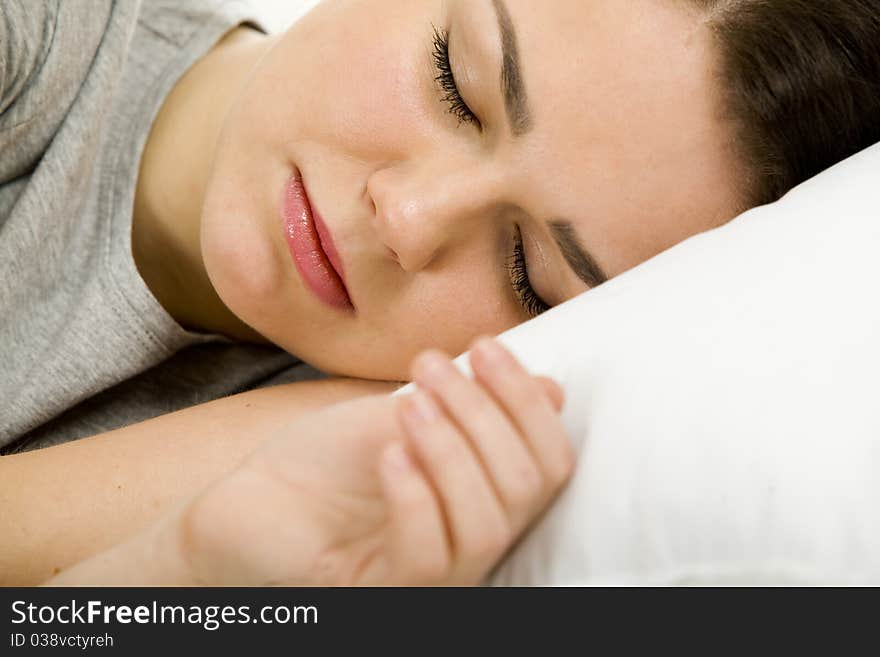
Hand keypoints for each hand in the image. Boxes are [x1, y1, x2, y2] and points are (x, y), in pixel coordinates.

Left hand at [168, 336, 573, 585]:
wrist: (246, 501)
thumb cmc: (325, 462)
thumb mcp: (402, 420)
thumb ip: (471, 409)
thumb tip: (552, 389)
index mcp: (483, 501)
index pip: (548, 465)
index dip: (527, 403)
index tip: (485, 346)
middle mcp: (469, 548)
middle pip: (525, 491)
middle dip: (486, 414)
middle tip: (432, 365)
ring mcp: (429, 581)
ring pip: (487, 525)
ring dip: (453, 448)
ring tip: (410, 402)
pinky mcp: (380, 595)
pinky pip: (425, 558)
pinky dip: (416, 495)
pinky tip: (390, 452)